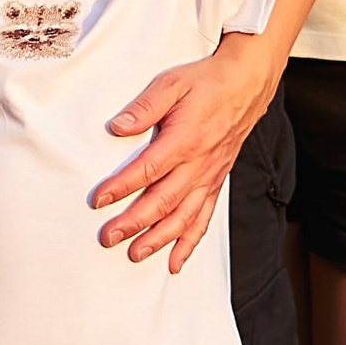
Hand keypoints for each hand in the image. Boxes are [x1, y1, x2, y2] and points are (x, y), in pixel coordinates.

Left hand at [91, 30, 279, 271]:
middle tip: (108, 237)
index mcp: (185, 139)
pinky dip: (189, 242)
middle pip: (164, 201)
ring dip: (159, 239)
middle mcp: (199, 164)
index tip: (99, 200)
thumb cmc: (206, 83)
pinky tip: (175, 261)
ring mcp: (210, 177)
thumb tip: (118, 127)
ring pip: (184, 216)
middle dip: (134, 223)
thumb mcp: (171, 83)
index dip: (122, 187)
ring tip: (135, 254)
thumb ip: (145, 106)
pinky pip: (203, 218)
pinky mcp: (216, 182)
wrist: (245, 85)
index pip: (148, 169)